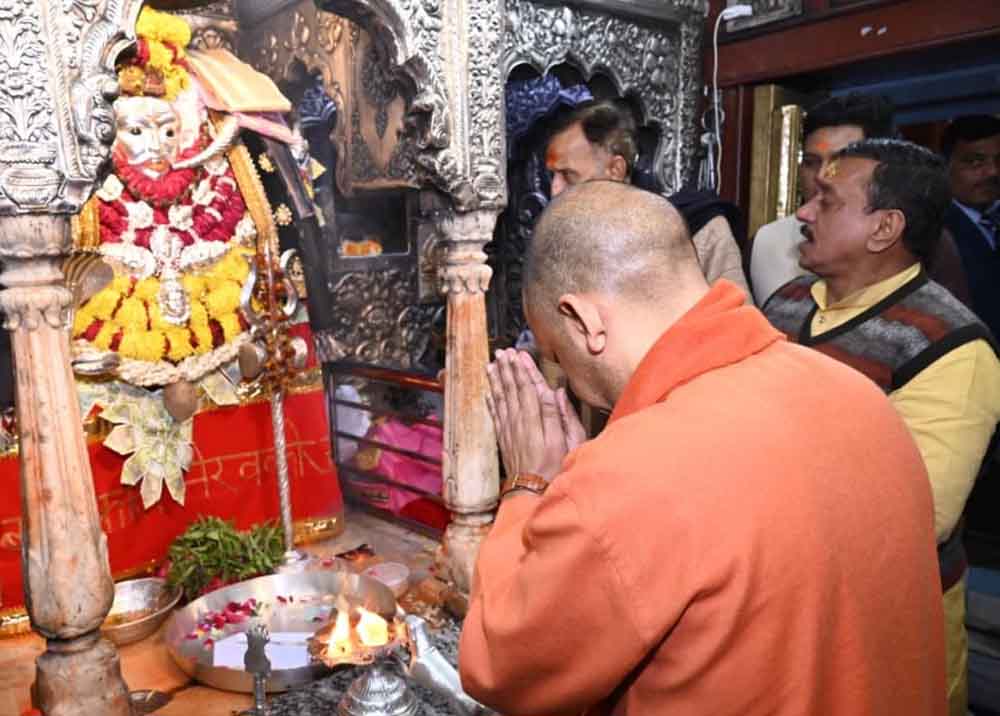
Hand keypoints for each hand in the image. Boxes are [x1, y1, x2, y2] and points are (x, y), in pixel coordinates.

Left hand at [486, 349, 580, 482]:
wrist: (532, 492)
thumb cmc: (556, 467)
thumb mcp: (567, 441)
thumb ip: (560, 415)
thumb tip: (555, 391)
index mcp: (536, 420)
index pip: (528, 388)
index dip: (523, 370)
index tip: (518, 354)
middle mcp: (519, 422)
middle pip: (512, 390)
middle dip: (507, 369)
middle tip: (503, 352)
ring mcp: (508, 431)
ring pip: (501, 399)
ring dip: (496, 381)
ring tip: (492, 365)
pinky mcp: (503, 440)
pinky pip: (494, 415)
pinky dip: (490, 402)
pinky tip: (488, 392)